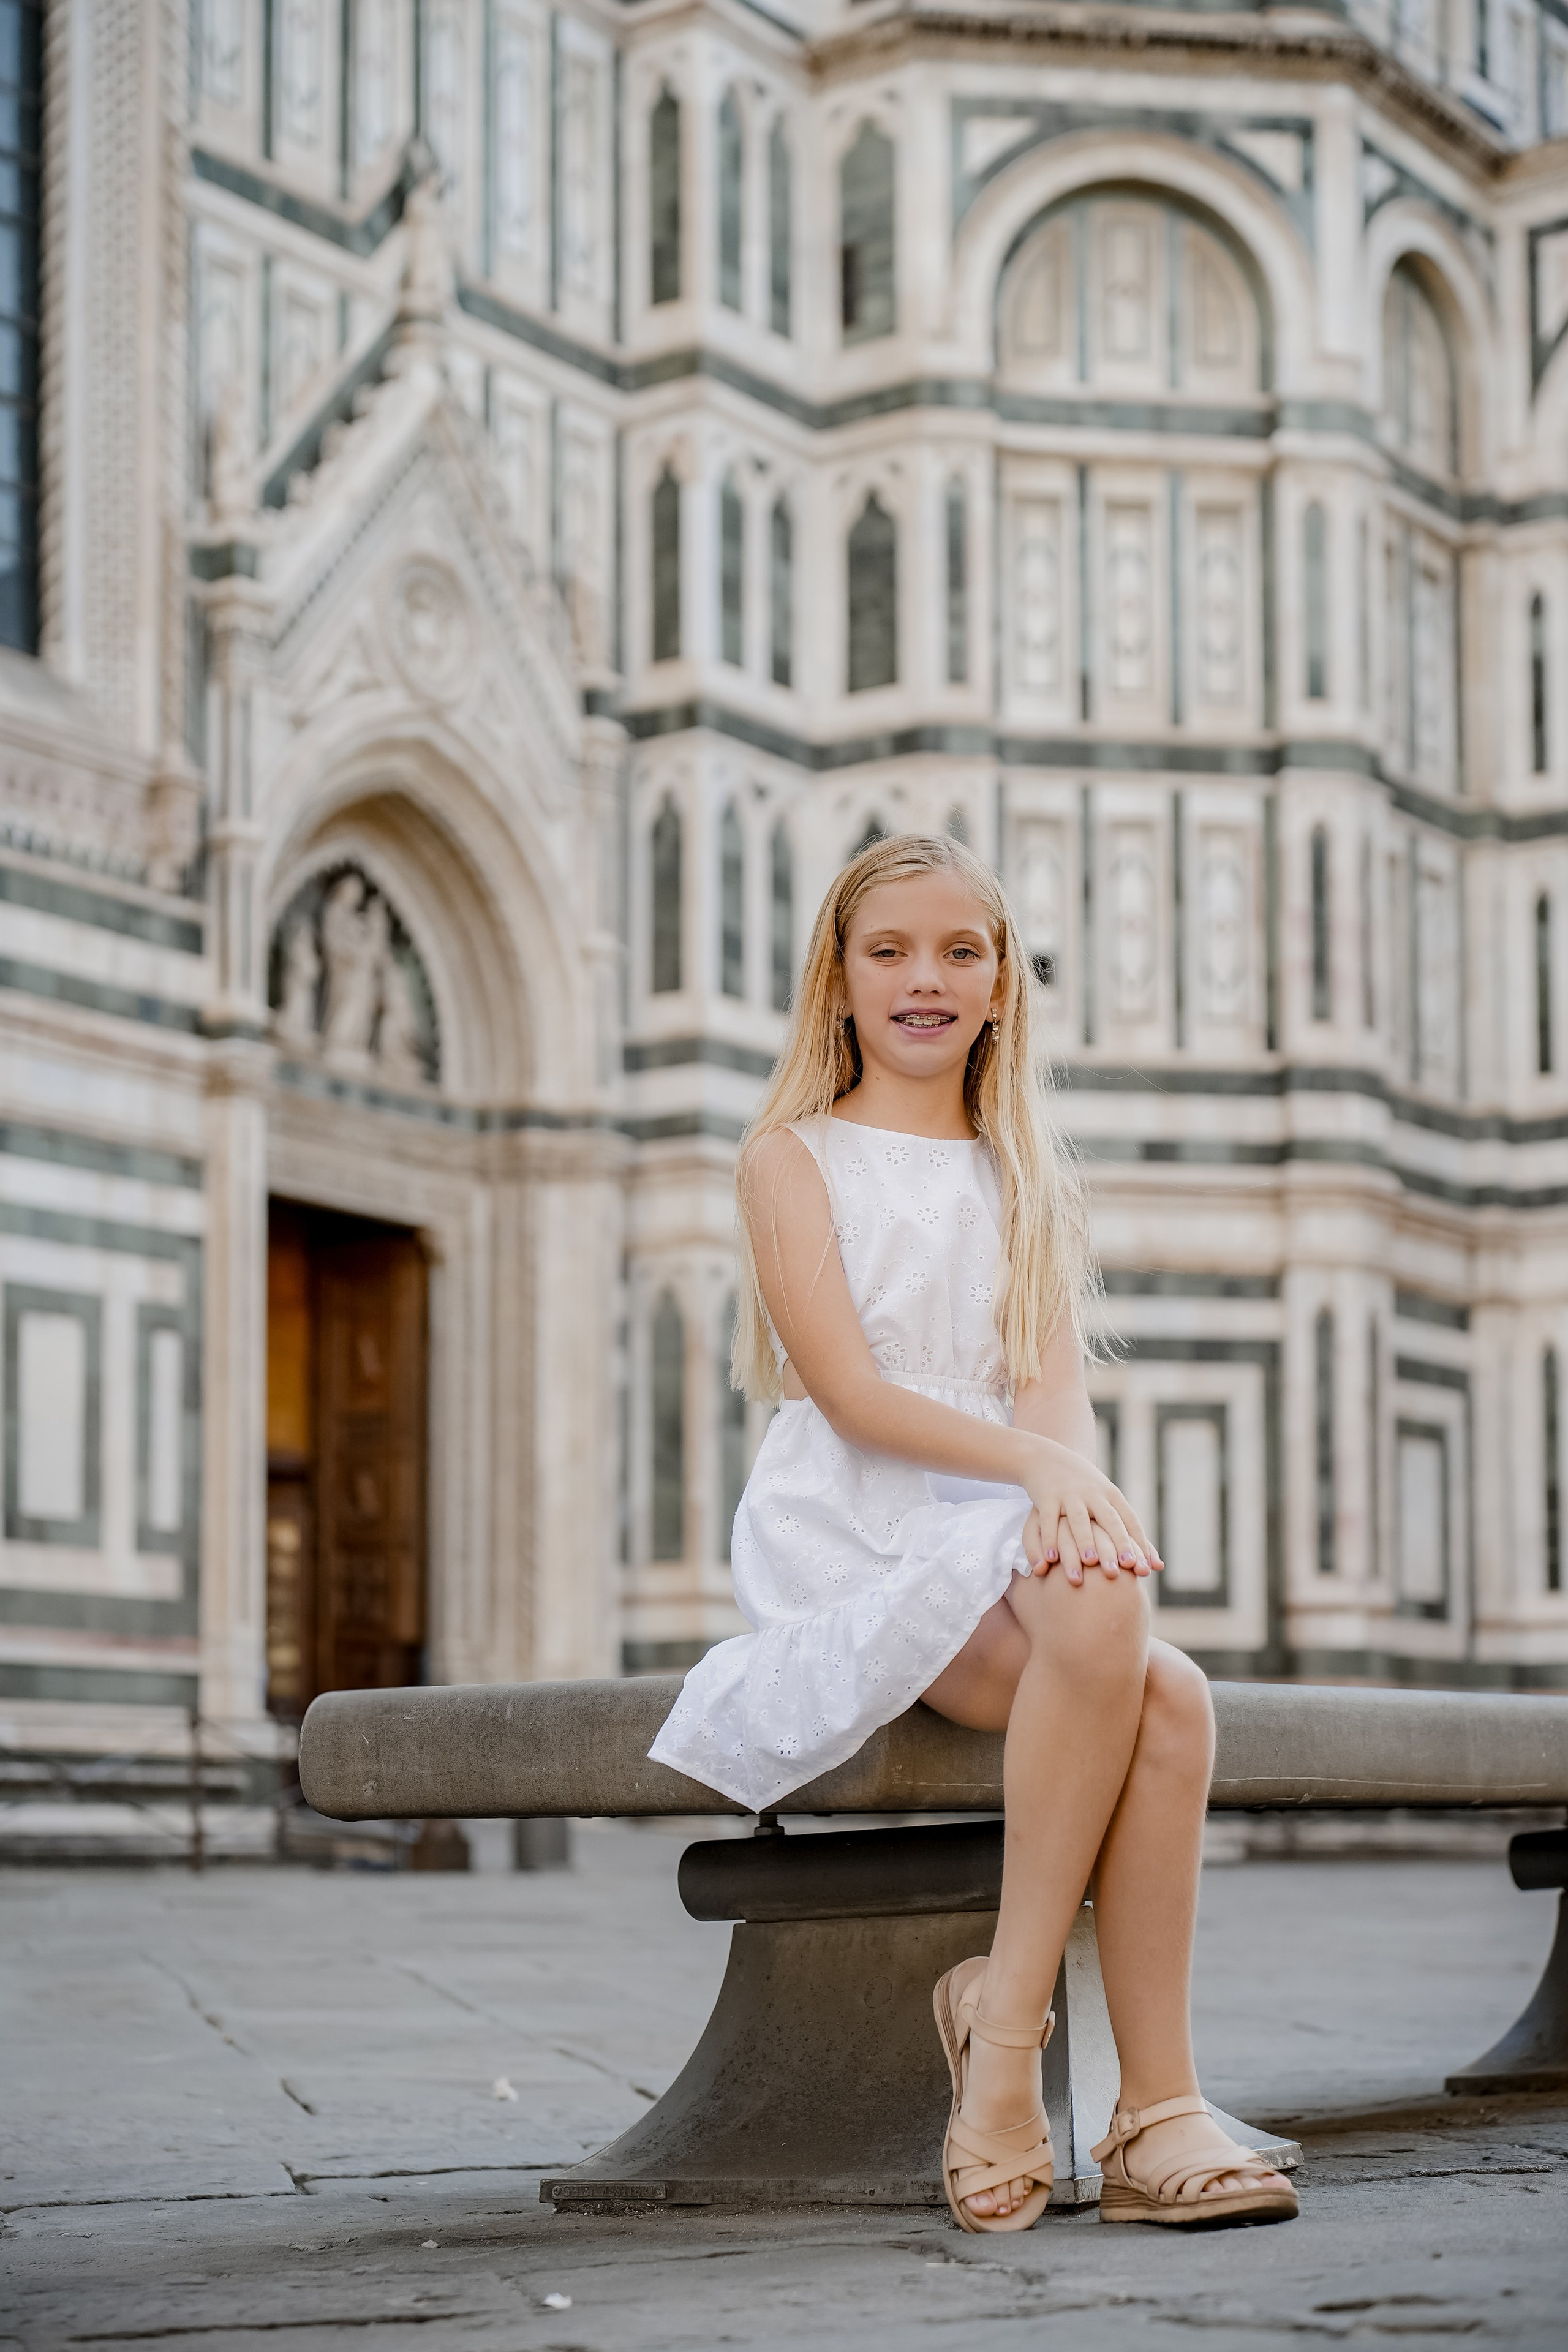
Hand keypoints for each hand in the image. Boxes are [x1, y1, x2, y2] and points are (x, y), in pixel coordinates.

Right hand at [1016, 1439, 1161, 1584]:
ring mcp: (1069, 1493)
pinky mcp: (1046, 1496)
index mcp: (1110, 1494)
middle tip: (1123, 1568)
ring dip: (1085, 1540)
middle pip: (1109, 1520)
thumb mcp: (1106, 1498)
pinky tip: (1052, 1558)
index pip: (1130, 1520)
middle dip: (1117, 1544)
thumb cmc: (1083, 1486)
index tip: (1145, 1567)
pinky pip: (1049, 1519)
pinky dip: (1049, 1538)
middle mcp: (1093, 1493)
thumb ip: (1127, 1529)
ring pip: (1078, 1520)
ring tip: (1090, 1562)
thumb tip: (1158, 1566)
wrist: (1046, 1457)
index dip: (1138, 1544)